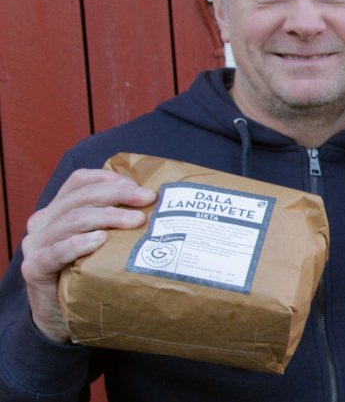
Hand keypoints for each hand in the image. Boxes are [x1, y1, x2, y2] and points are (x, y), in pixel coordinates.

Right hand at [20, 169, 154, 342]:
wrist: (61, 317)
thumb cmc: (88, 275)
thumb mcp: (103, 244)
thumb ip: (116, 224)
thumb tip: (157, 207)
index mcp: (59, 210)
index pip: (79, 182)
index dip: (107, 179)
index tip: (137, 185)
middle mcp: (44, 223)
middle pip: (79, 199)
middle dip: (116, 195)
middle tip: (146, 200)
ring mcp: (36, 245)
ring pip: (71, 221)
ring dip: (106, 217)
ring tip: (134, 221)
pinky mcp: (35, 268)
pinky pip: (55, 252)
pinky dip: (78, 243)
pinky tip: (100, 240)